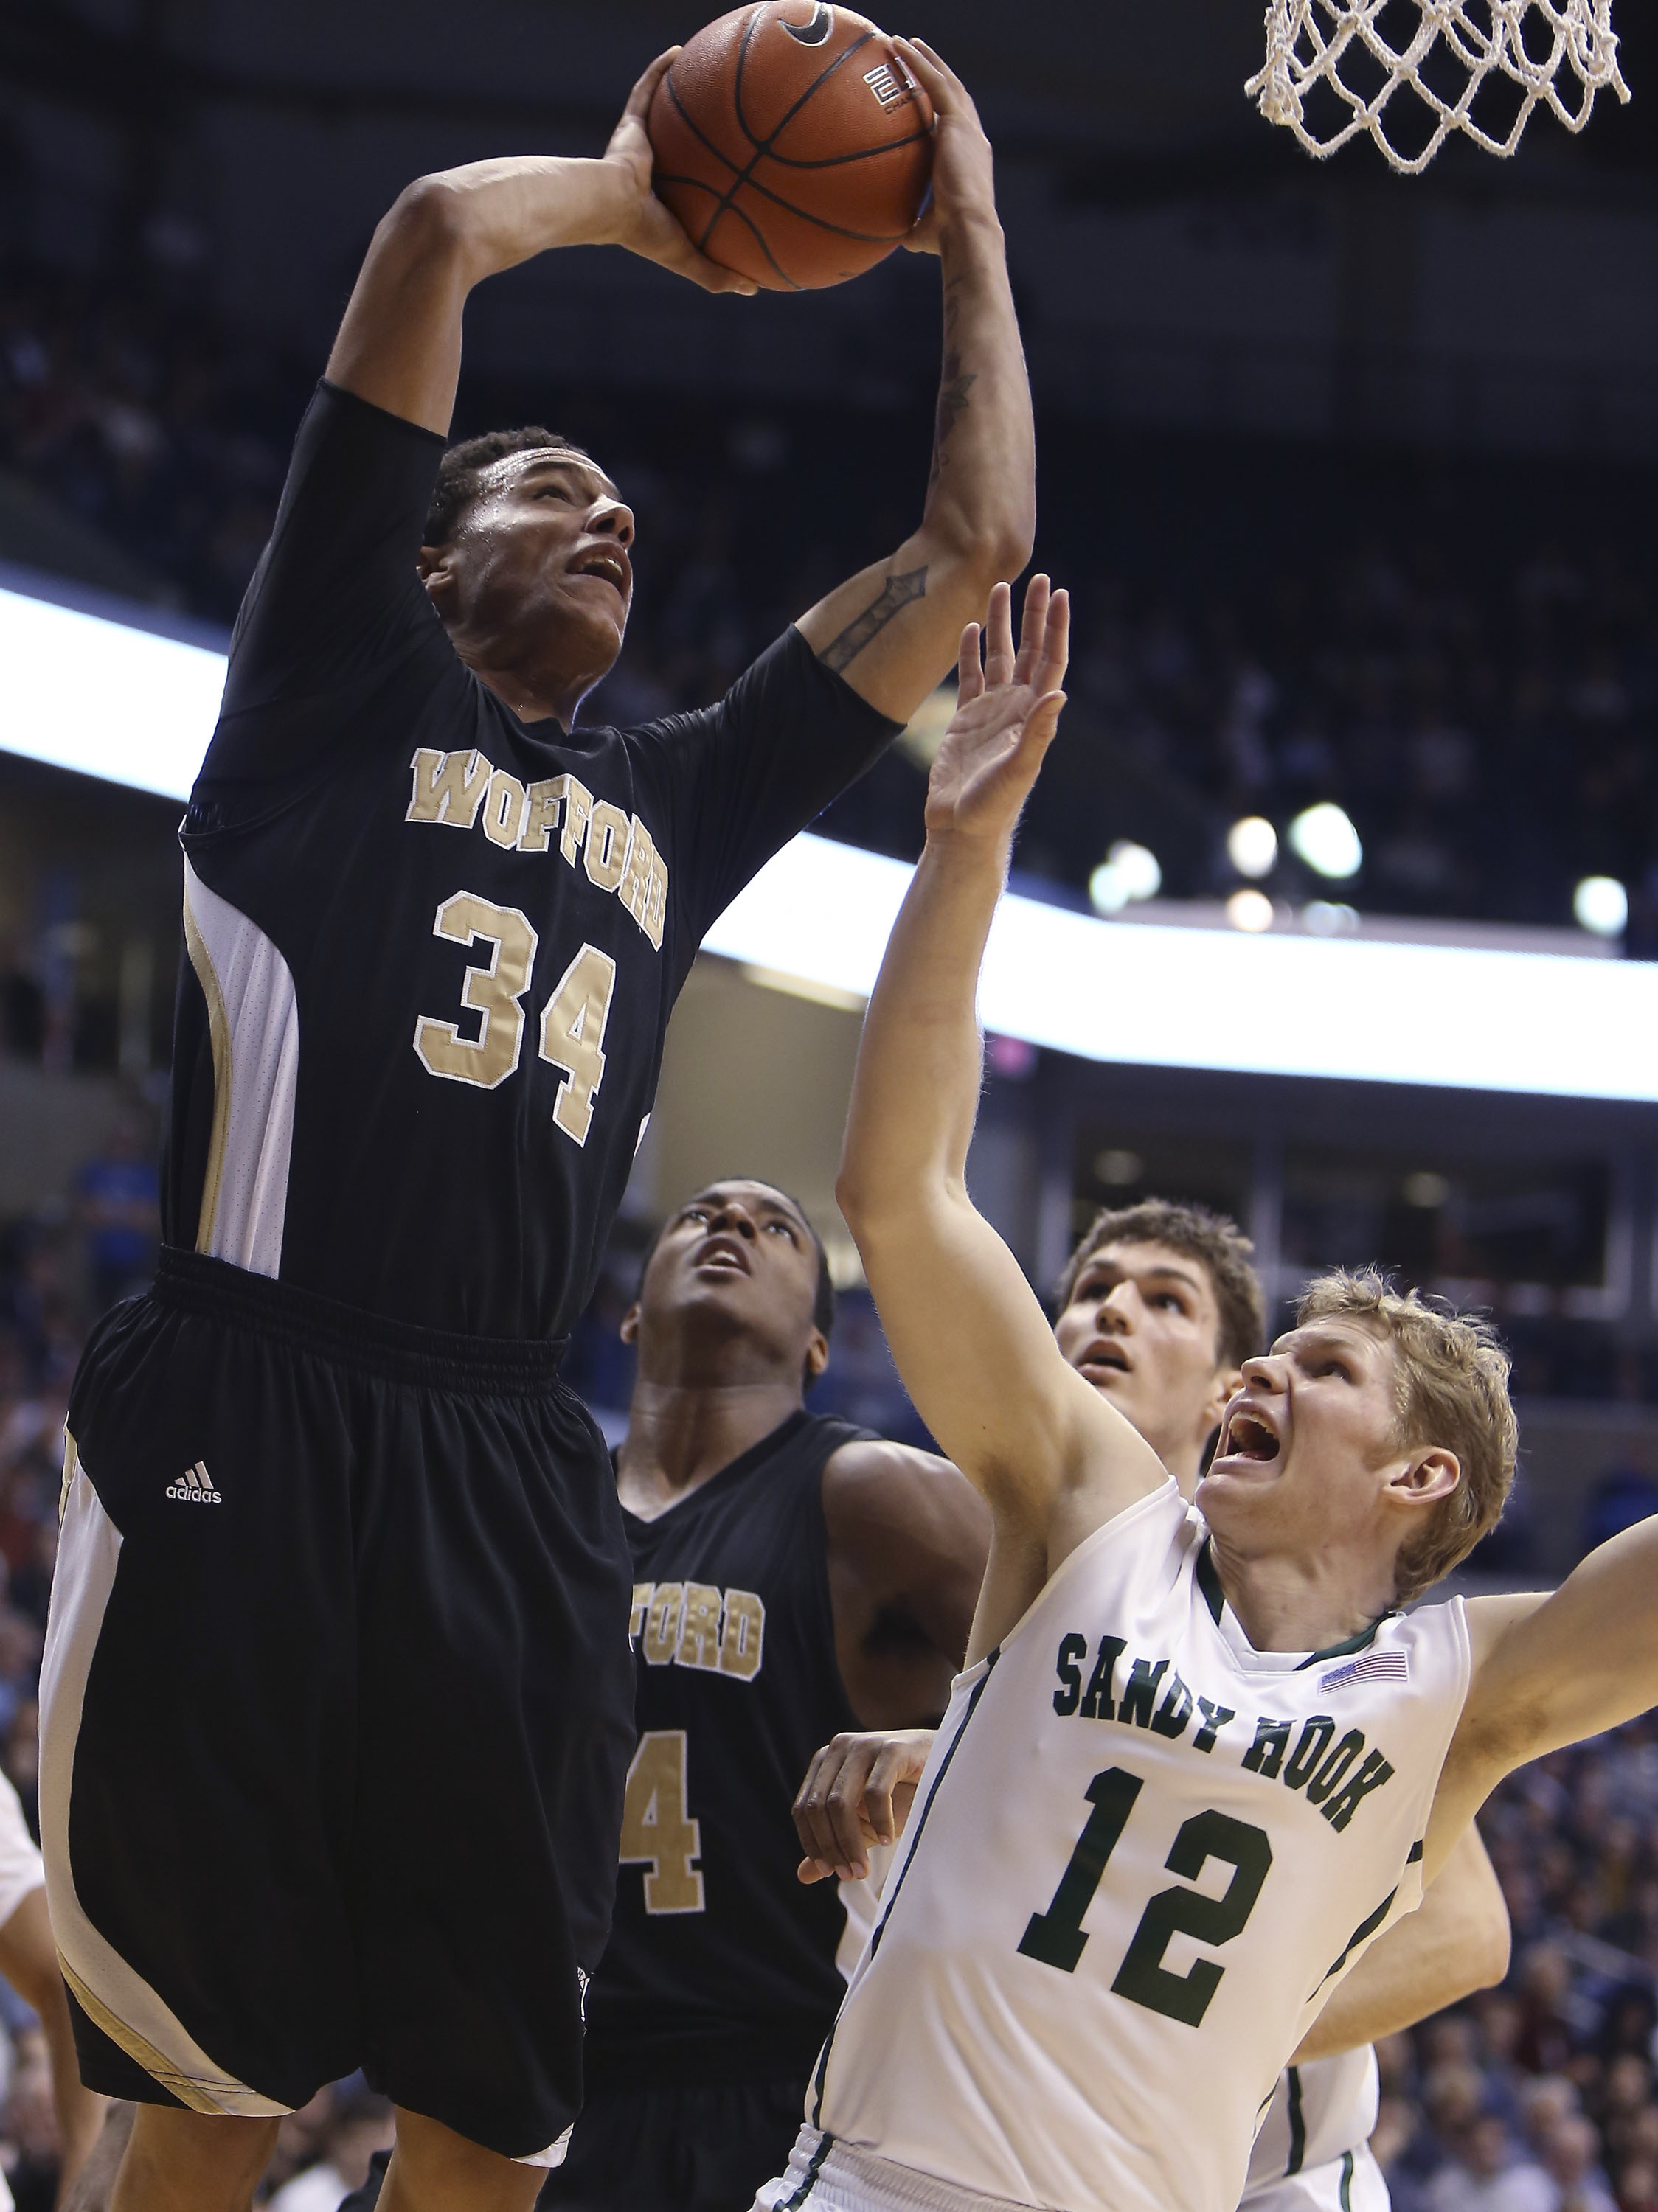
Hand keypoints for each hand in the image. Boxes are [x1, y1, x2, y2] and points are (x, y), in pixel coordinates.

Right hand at [602, 52, 758, 294]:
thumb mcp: (689, 259)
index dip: (714, 184)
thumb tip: (755, 290)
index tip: (741, 177)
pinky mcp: (630, 124)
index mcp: (666, 202)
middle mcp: (655, 172)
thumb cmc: (646, 234)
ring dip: (683, 96)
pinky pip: (647, 88)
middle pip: (685, 149)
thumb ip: (718, 274)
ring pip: (668, 115)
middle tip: (736, 125)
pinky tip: (680, 51)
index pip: (695, 191)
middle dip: (704, 138)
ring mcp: (641, 145)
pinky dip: (660, 69)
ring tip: (712, 78)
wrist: (609, 205)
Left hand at [793, 1728, 936, 1882]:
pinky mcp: (892, 1748)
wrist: (947, 1769)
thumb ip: (836, 1843)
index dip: (812, 1843)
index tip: (829, 1872)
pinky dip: (879, 1823)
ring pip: (840, 1802)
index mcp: (826, 1761)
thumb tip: (802, 1875)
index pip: (804, 1808)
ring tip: (864, 1869)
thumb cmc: (903, 1796)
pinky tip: (887, 1841)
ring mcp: (864, 1745)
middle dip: (832, 1847)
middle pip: (819, 1807)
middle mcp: (839, 1748)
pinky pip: (875, 1793)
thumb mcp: (864, 1824)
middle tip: (851, 1875)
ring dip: (850, 1842)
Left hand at [893, 37, 996, 253]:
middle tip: (917, 56)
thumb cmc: (948, 239)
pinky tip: (901, 46)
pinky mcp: (957, 123)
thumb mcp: (925, 232)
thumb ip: (913, 227)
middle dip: (936, 73)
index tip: (925, 99)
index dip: (942, 110)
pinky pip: (935, 83)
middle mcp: (973, 138)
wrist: (968, 229)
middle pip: (954, 95)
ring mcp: (968, 128)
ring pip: (946, 81)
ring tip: (905, 43)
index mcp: (969, 160)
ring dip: (926, 59)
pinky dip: (919, 62)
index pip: (955, 126)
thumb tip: (893, 237)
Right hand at [923, 576, 1068, 848]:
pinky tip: (970, 627)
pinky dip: (969, 651)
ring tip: (998, 587)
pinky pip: (969, 676)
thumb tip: (1059, 693)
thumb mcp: (1019, 768)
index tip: (1060, 594)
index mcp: (1033, 714)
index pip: (1050, 661)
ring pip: (998, 657)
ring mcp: (991, 712)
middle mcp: (1016, 707)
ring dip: (1000, 624)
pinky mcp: (964, 720)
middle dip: (1033, 615)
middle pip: (1028, 650)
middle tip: (1037, 577)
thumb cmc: (993, 806)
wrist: (961, 829)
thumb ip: (1038, 732)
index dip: (1056, 628)